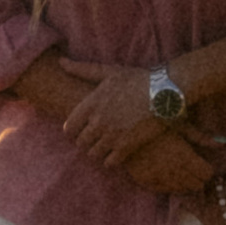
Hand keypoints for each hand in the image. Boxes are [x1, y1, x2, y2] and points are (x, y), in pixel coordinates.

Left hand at [57, 62, 172, 171]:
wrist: (164, 92)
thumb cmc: (136, 79)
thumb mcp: (109, 71)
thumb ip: (83, 70)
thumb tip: (60, 61)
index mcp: (91, 103)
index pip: (69, 127)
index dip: (73, 130)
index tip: (81, 129)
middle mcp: (98, 121)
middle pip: (81, 143)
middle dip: (86, 141)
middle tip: (95, 138)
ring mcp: (112, 135)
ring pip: (93, 154)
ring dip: (97, 151)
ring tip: (105, 145)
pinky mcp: (126, 146)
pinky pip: (109, 162)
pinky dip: (110, 160)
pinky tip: (116, 153)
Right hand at [122, 129, 217, 195]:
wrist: (123, 129)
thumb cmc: (154, 123)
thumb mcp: (179, 125)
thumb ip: (201, 137)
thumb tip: (223, 143)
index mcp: (184, 154)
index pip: (206, 174)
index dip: (207, 169)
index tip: (202, 163)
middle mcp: (173, 169)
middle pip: (197, 184)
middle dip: (197, 177)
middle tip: (192, 168)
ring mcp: (159, 177)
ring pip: (182, 190)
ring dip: (185, 182)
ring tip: (180, 170)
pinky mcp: (146, 182)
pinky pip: (166, 190)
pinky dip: (170, 185)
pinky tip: (168, 174)